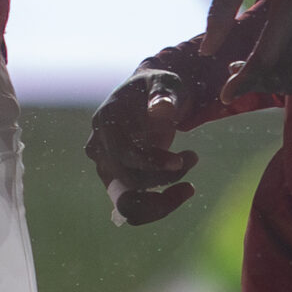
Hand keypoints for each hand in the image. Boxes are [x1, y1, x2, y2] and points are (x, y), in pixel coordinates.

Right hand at [85, 68, 198, 224]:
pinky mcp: (115, 181)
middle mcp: (98, 147)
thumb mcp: (165, 84)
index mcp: (106, 121)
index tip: (185, 159)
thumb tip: (160, 110)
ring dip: (161, 201)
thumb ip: (163, 95)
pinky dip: (156, 206)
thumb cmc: (159, 88)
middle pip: (127, 180)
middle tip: (192, 160)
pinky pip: (132, 207)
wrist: (152, 97)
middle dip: (164, 178)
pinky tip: (179, 192)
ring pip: (127, 203)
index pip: (125, 154)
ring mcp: (104, 166)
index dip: (154, 163)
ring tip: (188, 187)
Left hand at [203, 0, 291, 96]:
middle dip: (260, 82)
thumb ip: (220, 9)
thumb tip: (207, 51)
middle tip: (237, 71)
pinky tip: (286, 60)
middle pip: (291, 72)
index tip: (226, 95)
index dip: (245, 80)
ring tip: (259, 63)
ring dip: (282, 82)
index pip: (270, 55)